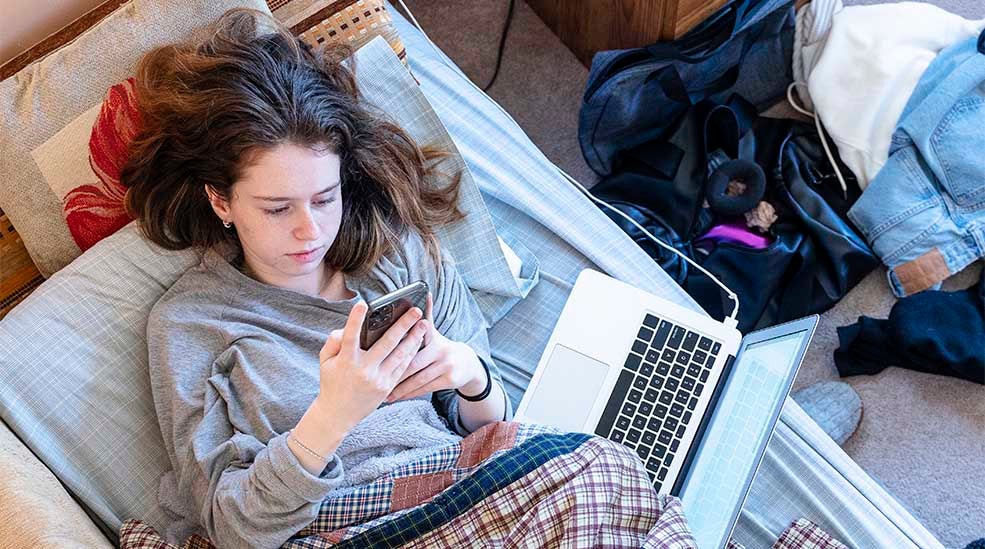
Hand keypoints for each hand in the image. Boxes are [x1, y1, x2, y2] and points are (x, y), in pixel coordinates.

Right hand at [316, 301, 427, 430]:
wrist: (338, 414)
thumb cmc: (331, 383)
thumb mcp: (325, 361)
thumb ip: (334, 341)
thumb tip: (348, 326)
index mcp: (346, 361)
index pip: (350, 336)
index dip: (355, 320)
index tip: (363, 304)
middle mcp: (364, 369)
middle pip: (387, 343)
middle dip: (403, 324)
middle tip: (415, 310)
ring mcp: (378, 379)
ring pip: (400, 354)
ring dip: (414, 338)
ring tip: (423, 324)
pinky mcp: (387, 387)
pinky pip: (402, 367)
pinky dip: (411, 353)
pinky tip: (418, 342)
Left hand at [385, 293, 485, 402]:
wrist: (468, 363)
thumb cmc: (443, 347)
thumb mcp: (435, 332)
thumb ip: (427, 315)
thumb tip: (425, 293)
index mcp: (434, 338)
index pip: (413, 342)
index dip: (397, 347)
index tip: (380, 353)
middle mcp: (442, 351)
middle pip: (413, 363)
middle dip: (394, 373)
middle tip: (375, 378)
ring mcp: (446, 367)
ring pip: (418, 379)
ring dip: (400, 388)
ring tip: (383, 393)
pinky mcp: (449, 380)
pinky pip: (424, 388)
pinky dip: (409, 393)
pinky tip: (396, 397)